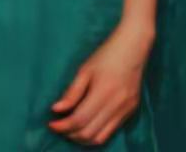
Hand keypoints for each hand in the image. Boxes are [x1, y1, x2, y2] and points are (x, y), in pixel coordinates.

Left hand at [49, 18, 153, 145]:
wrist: (134, 46)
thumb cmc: (107, 55)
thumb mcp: (85, 69)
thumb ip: (72, 92)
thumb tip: (56, 110)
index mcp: (104, 91)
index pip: (79, 120)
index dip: (62, 126)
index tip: (51, 124)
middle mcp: (117, 104)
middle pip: (89, 133)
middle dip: (70, 134)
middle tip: (60, 127)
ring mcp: (126, 109)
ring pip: (100, 138)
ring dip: (83, 138)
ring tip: (72, 130)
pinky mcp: (131, 110)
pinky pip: (111, 131)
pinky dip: (96, 134)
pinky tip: (88, 125)